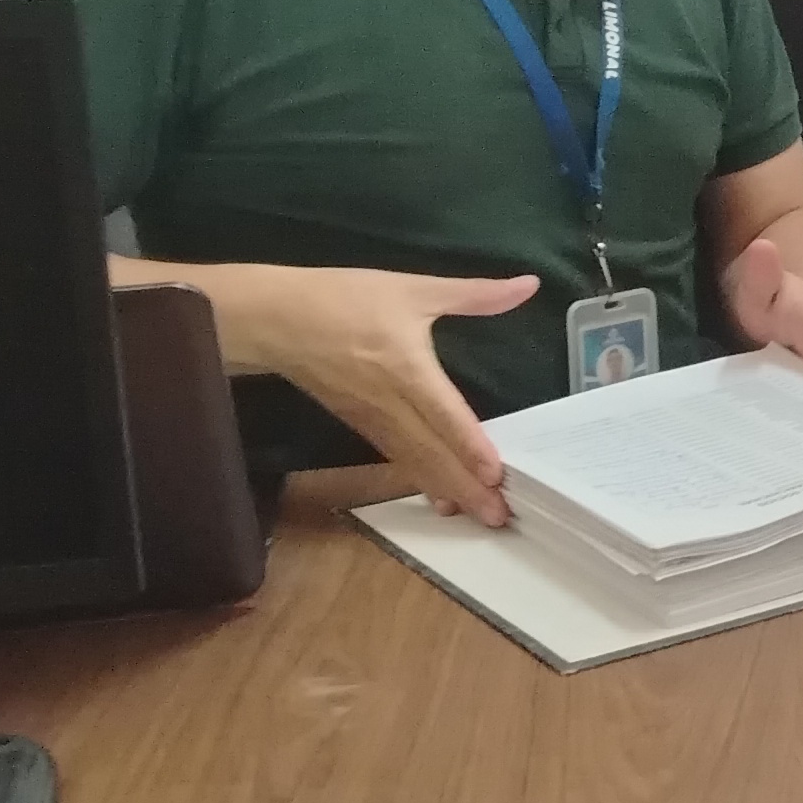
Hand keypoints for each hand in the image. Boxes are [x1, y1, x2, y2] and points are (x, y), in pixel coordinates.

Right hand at [218, 263, 539, 525]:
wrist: (274, 318)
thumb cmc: (344, 299)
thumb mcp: (413, 288)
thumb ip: (474, 293)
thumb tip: (528, 285)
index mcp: (406, 369)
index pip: (444, 416)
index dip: (469, 446)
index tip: (495, 474)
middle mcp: (389, 403)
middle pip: (431, 452)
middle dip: (465, 487)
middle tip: (499, 517)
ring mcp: (371, 419)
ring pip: (414, 461)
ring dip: (446, 489)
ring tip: (478, 516)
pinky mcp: (359, 424)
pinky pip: (396, 458)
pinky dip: (421, 479)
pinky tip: (441, 497)